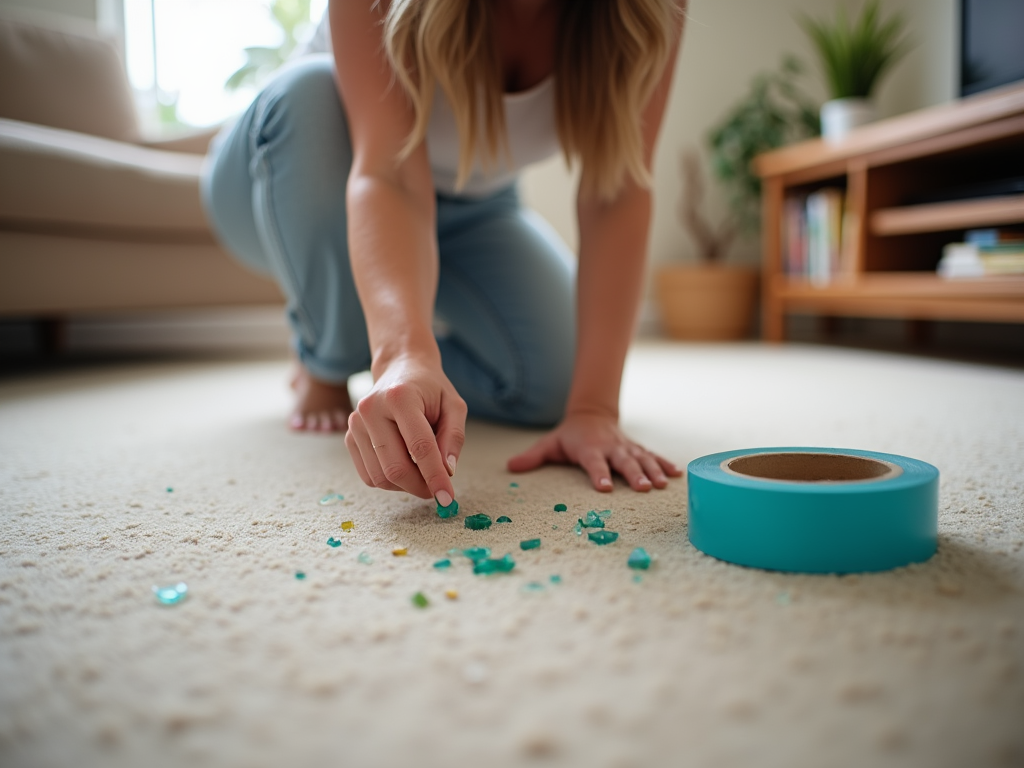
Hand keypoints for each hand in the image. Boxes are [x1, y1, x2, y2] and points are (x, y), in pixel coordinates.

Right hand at [345, 354, 465, 501]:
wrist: (400, 369)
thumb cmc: (431, 389)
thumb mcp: (454, 406)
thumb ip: (453, 437)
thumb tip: (447, 472)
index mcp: (400, 397)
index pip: (420, 447)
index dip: (435, 477)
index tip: (448, 498)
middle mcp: (371, 409)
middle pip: (395, 468)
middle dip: (420, 487)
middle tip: (437, 489)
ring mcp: (356, 423)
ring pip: (380, 477)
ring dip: (405, 486)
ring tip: (422, 473)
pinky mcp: (350, 437)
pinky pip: (369, 476)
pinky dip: (390, 481)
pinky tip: (404, 466)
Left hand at [506, 411, 681, 491]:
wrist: (592, 415)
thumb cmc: (569, 436)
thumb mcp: (549, 444)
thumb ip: (532, 457)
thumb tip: (510, 466)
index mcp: (589, 449)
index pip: (594, 463)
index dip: (599, 474)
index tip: (605, 488)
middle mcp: (611, 448)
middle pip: (624, 462)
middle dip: (634, 474)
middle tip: (644, 488)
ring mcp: (627, 448)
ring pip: (642, 459)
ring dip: (653, 471)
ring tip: (662, 485)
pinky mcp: (637, 449)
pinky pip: (654, 456)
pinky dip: (665, 464)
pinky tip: (677, 475)